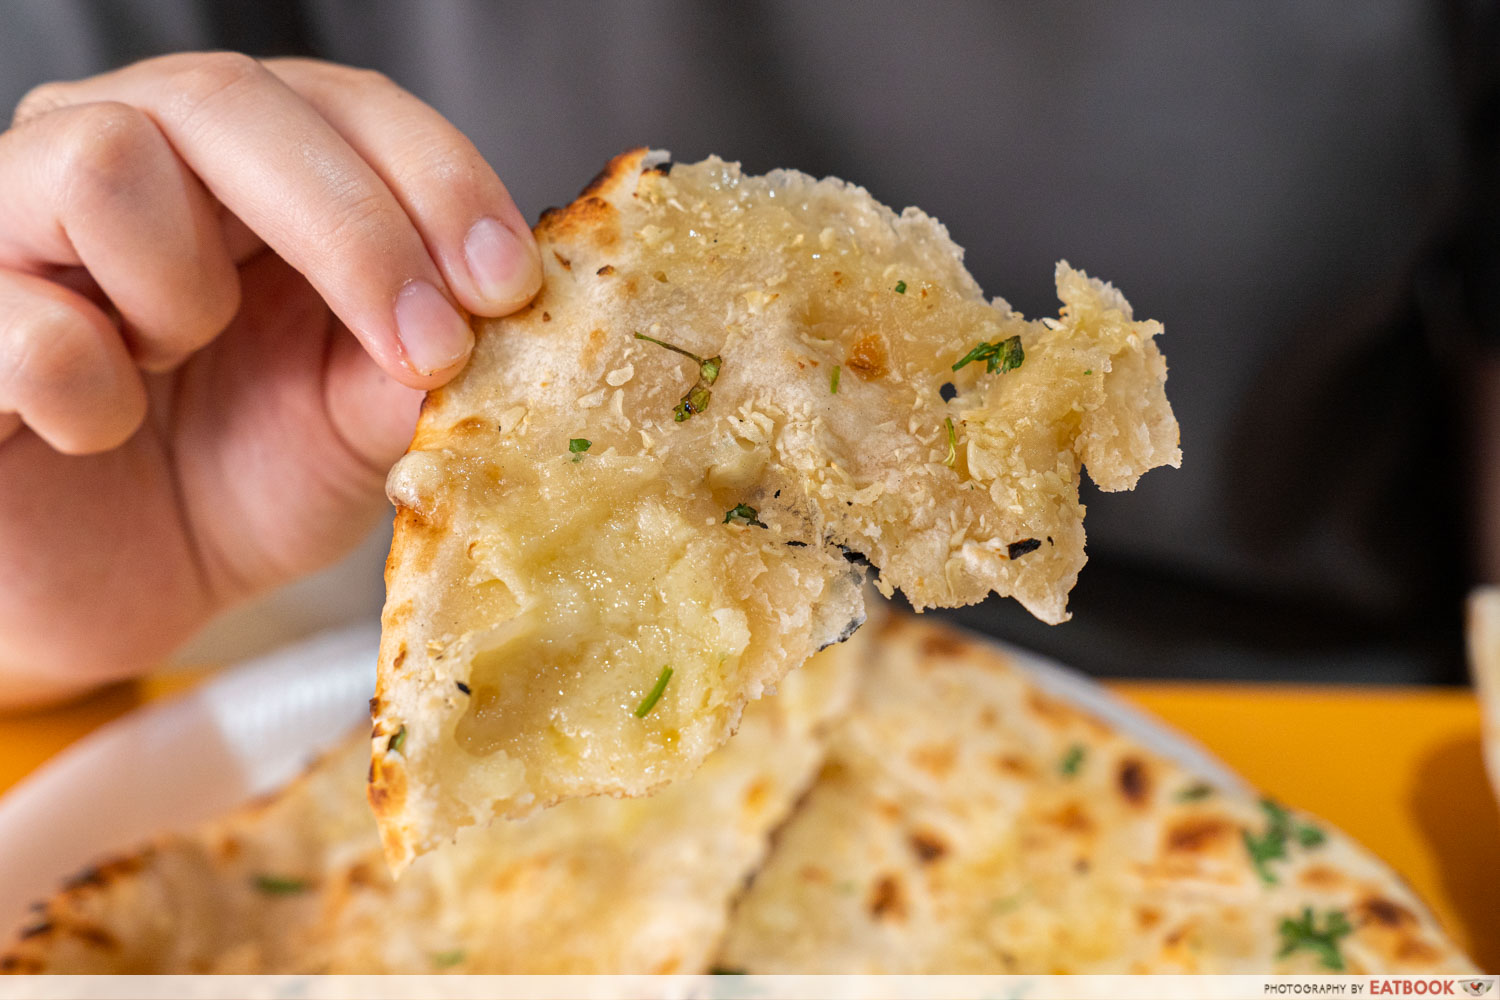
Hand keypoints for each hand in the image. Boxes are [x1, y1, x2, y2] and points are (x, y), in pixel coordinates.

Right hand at [0, 54, 541, 706]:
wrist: (123, 582)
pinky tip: (107, 426)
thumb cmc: (242, 476)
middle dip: (356, 230)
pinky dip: (94, 388)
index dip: (436, 178)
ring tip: (182, 361)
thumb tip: (497, 321)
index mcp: (245, 162)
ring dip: (187, 290)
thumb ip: (415, 361)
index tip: (507, 285)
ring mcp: (15, 216)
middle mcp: (125, 149)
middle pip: (229, 98)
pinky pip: (24, 316)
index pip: (345, 102)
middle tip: (425, 344)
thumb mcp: (358, 423)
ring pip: (109, 159)